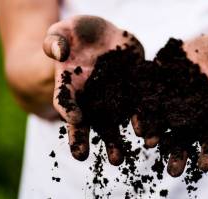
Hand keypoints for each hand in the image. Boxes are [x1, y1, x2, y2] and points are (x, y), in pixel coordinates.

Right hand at [43, 15, 143, 162]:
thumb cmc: (77, 33)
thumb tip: (58, 52)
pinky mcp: (134, 88)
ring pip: (116, 122)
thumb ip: (56, 40)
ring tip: (120, 159)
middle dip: (90, 139)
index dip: (68, 109)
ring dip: (117, 141)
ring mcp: (114, 96)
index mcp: (71, 86)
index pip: (66, 101)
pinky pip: (140, 107)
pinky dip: (145, 120)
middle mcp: (92, 97)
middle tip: (87, 157)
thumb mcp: (63, 30)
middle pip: (91, 122)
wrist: (103, 34)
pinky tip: (151, 134)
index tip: (74, 119)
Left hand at [132, 35, 207, 175]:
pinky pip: (152, 110)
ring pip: (171, 130)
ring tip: (152, 146)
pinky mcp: (162, 94)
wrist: (204, 50)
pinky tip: (139, 126)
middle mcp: (201, 115)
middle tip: (182, 169)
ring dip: (163, 141)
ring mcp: (180, 107)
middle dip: (190, 154)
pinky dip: (145, 119)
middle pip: (197, 139)